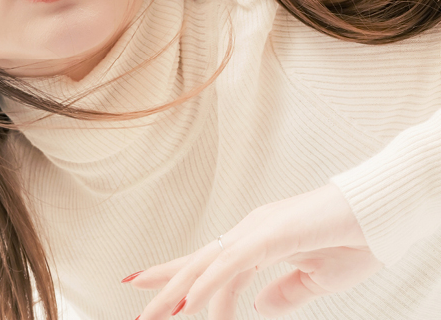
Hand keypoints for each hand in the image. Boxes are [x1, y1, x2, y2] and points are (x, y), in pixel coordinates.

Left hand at [124, 183, 382, 318]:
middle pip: (200, 262)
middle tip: (141, 308)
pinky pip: (232, 263)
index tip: (153, 292)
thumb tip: (259, 308)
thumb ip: (286, 293)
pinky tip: (190, 303)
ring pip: (208, 264)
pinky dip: (209, 284)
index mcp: (259, 240)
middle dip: (168, 285)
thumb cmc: (354, 240)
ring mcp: (259, 229)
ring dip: (180, 292)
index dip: (181, 277)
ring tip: (155, 315)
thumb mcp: (316, 279)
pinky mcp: (272, 233)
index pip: (211, 262)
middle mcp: (251, 231)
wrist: (380, 213)